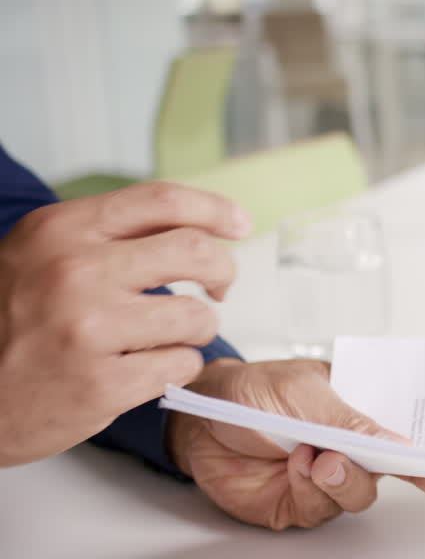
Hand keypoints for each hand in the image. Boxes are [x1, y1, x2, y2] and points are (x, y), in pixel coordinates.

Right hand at [0, 182, 250, 466]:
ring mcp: (90, 330)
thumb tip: (196, 224)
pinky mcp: (102, 384)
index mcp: (61, 231)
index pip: (163, 201)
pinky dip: (177, 367)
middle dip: (222, 270)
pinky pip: (180, 366)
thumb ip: (108, 235)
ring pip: (196, 316)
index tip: (239, 223)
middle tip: (219, 286)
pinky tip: (149, 368)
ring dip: (197, 328)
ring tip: (171, 336)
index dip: (214, 210)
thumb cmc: (6, 322)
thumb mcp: (39, 255)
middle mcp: (75, 273)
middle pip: (196, 252)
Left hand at [167, 358, 424, 529]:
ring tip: (321, 457)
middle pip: (401, 470)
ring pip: (361, 494)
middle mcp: (352, 446)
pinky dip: (312, 488)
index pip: (413, 431)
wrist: (194, 419)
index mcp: (363, 409)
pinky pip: (322, 508)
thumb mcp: (307, 391)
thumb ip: (352, 420)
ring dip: (346, 478)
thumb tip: (400, 441)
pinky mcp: (300, 504)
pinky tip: (298, 466)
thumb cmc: (251, 390)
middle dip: (420, 477)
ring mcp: (328, 478)